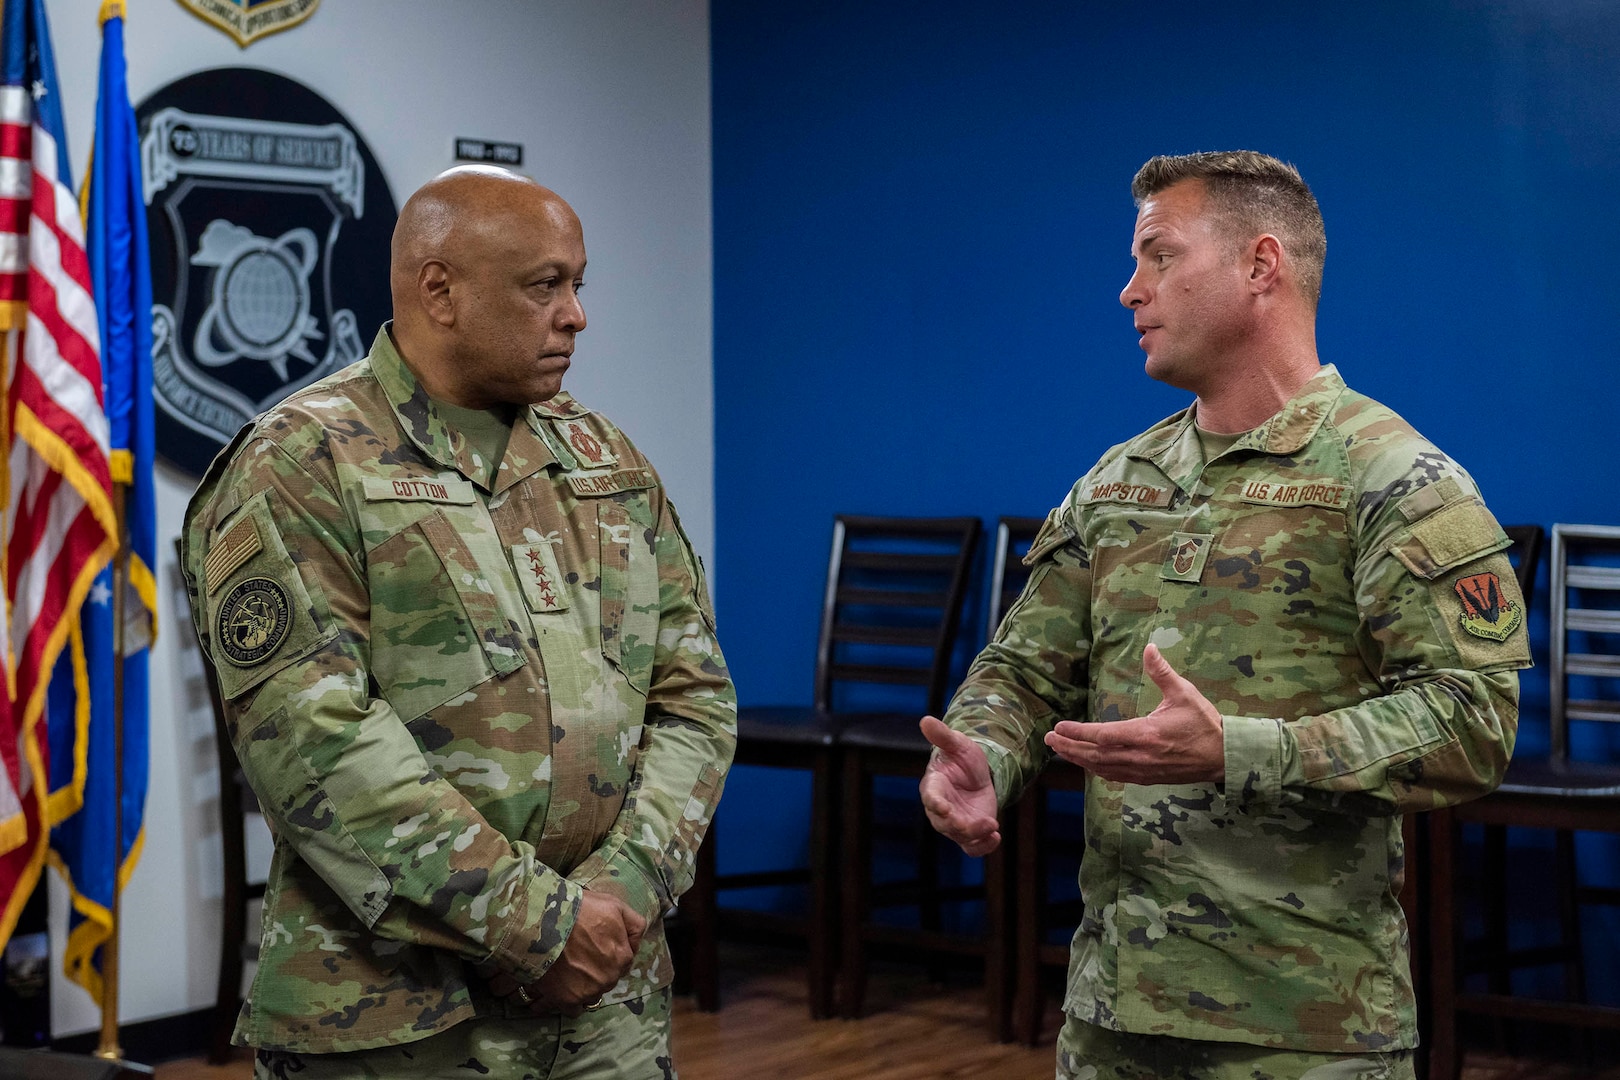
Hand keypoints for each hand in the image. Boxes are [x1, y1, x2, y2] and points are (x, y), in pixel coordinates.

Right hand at [487, 889, 645, 1014]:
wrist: (545, 922)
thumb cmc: (580, 910)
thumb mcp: (615, 906)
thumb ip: (634, 925)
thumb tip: (636, 943)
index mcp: (623, 957)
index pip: (622, 962)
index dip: (608, 952)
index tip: (593, 944)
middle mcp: (610, 979)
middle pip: (606, 978)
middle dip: (596, 969)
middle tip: (578, 955)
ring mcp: (589, 992)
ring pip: (591, 993)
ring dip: (583, 985)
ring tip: (566, 970)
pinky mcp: (568, 1001)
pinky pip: (574, 1009)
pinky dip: (569, 1000)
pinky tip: (561, 988)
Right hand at [918, 716, 1000, 856]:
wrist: (977, 774)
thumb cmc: (961, 757)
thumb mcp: (958, 744)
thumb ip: (943, 736)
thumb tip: (925, 720)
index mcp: (934, 786)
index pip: (931, 797)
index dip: (936, 803)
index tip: (943, 807)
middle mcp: (941, 808)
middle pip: (944, 823)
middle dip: (958, 825)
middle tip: (976, 823)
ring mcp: (955, 822)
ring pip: (960, 836)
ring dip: (975, 835)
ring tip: (992, 826)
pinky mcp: (970, 831)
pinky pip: (972, 847)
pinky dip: (983, 846)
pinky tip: (996, 837)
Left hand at [1044, 644, 1223, 784]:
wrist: (1225, 756)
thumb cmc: (1204, 723)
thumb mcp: (1184, 693)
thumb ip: (1162, 672)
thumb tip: (1149, 648)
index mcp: (1147, 735)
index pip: (1103, 736)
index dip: (1079, 733)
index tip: (1060, 727)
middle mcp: (1141, 756)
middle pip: (1096, 755)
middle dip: (1070, 747)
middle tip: (1050, 739)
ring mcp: (1144, 770)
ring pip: (1103, 768)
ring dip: (1079, 759)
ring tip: (1060, 750)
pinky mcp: (1148, 778)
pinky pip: (1116, 776)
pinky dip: (1097, 770)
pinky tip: (1087, 764)